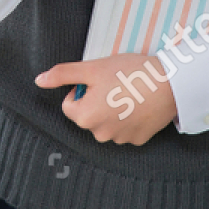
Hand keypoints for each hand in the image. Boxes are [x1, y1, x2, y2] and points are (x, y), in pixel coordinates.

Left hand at [36, 53, 177, 145]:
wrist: (170, 84)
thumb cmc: (129, 73)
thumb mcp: (92, 68)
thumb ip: (63, 74)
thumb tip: (39, 80)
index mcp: (85, 117)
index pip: (70, 104)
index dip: (80, 89)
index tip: (97, 80)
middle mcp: (100, 134)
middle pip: (87, 115)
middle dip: (95, 101)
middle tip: (113, 84)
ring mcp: (120, 139)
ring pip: (106, 122)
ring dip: (111, 110)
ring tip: (128, 93)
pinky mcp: (138, 140)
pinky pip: (124, 128)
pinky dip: (128, 118)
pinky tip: (139, 104)